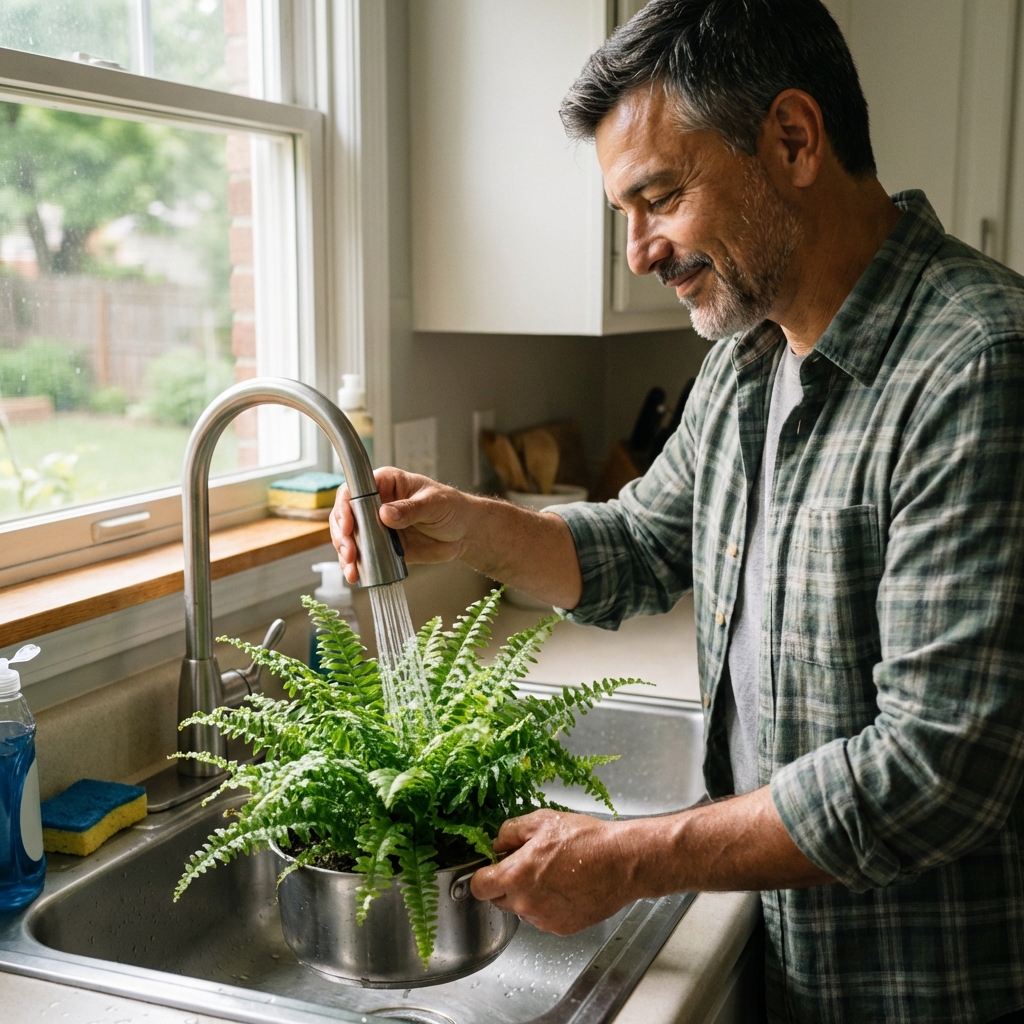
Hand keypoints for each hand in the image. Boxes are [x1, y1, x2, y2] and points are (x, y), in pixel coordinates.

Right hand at [329, 467, 474, 584]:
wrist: (465, 533)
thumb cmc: (452, 507)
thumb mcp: (434, 504)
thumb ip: (410, 509)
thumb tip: (385, 513)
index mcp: (386, 483)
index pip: (355, 489)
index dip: (345, 506)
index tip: (349, 525)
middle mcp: (376, 503)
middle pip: (345, 515)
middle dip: (343, 535)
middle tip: (350, 552)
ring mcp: (376, 526)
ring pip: (350, 537)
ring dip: (345, 553)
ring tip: (351, 568)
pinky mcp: (381, 546)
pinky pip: (363, 555)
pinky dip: (356, 566)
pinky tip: (355, 575)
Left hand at [470, 810, 639, 934]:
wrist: (622, 862)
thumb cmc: (585, 840)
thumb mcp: (542, 820)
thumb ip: (510, 831)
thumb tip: (498, 843)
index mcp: (515, 876)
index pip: (479, 887)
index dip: (484, 874)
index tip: (494, 866)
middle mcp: (525, 904)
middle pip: (499, 900)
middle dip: (507, 884)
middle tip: (528, 864)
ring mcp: (544, 920)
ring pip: (523, 910)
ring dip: (529, 896)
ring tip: (554, 873)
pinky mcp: (563, 928)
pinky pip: (544, 918)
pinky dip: (549, 905)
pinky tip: (567, 886)